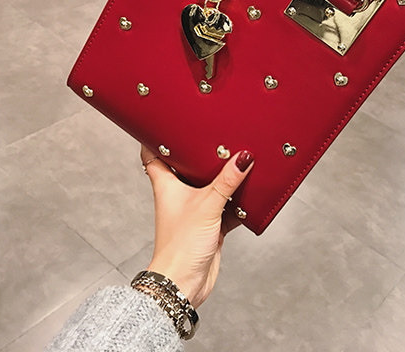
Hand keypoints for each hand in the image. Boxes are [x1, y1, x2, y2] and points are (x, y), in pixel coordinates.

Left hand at [140, 145, 253, 307]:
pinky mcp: (211, 224)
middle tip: (215, 134)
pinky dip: (238, 199)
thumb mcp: (207, 205)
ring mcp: (195, 209)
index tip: (166, 120)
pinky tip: (250, 190)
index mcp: (166, 185)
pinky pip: (227, 205)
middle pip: (188, 166)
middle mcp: (179, 194)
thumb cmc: (180, 246)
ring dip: (224, 177)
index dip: (157, 136)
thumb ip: (226, 181)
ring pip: (211, 185)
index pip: (154, 153)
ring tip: (238, 157)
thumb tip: (243, 158)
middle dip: (202, 153)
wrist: (184, 283)